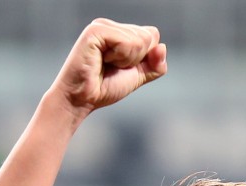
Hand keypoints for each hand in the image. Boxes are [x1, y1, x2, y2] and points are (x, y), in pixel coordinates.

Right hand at [51, 18, 166, 117]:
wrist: (82, 100)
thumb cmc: (104, 88)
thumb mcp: (137, 76)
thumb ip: (155, 65)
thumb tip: (162, 47)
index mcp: (120, 32)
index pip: (152, 35)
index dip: (145, 57)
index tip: (122, 67)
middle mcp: (111, 25)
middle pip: (149, 36)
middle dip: (137, 59)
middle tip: (113, 67)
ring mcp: (102, 26)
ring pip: (140, 40)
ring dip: (127, 60)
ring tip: (106, 65)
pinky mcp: (95, 31)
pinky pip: (127, 42)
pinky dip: (120, 58)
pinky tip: (102, 61)